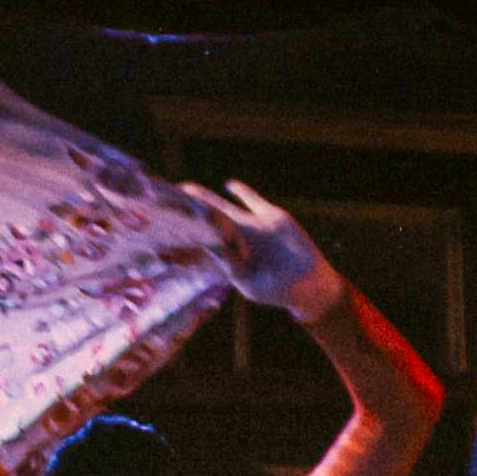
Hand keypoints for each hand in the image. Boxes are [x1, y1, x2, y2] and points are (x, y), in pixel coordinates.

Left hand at [182, 180, 344, 318]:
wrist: (308, 284)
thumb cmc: (276, 291)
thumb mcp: (249, 282)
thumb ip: (230, 264)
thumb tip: (210, 246)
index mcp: (229, 257)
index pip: (204, 241)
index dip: (188, 233)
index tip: (169, 225)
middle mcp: (238, 240)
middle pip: (208, 222)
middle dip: (189, 212)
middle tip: (169, 200)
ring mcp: (254, 228)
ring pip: (225, 209)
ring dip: (207, 199)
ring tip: (187, 189)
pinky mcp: (271, 218)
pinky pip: (254, 202)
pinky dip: (243, 193)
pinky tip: (229, 184)